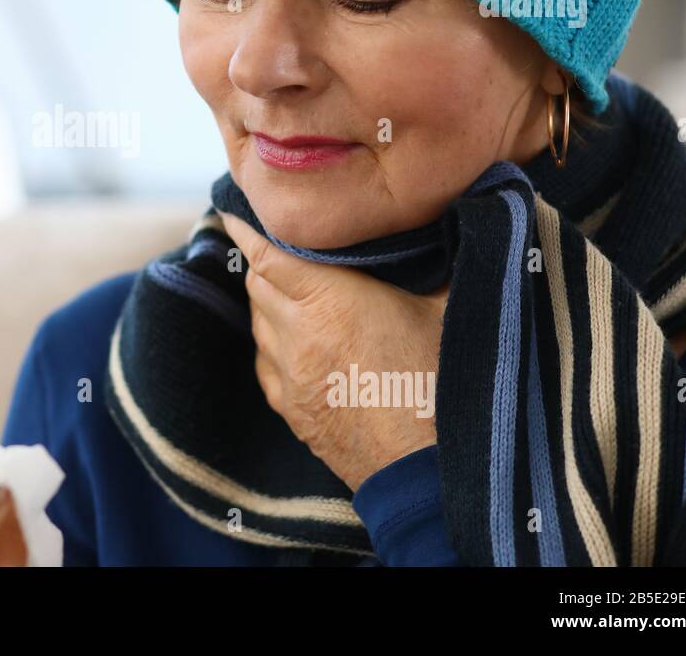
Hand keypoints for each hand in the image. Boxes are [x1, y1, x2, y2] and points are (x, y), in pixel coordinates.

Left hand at [217, 210, 447, 491]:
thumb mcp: (449, 309)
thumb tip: (451, 222)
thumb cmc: (445, 385)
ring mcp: (289, 377)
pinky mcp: (292, 411)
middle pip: (258, 285)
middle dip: (263, 262)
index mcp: (330, 301)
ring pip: (258, 324)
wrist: (430, 472)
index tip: (234, 213)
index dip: (248, 231)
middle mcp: (297, 335)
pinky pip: (265, 363)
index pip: (269, 256)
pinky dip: (269, 343)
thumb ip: (438, 262)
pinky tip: (289, 339)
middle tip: (276, 245)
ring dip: (266, 302)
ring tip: (286, 288)